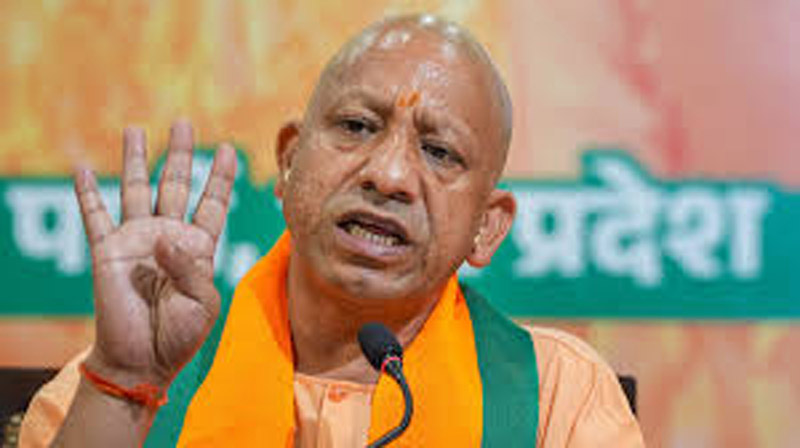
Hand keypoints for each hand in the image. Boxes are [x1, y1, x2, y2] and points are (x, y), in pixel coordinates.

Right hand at [74, 120, 236, 387]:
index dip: (219, 177)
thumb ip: (191, 268)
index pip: (213, 203)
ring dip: (135, 160)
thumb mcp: (203, 302)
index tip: (229, 149)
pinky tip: (81, 167)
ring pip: (136, 190)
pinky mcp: (108, 251)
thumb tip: (165, 237)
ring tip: (135, 130)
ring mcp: (137, 240)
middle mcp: (169, 236)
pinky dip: (87, 192)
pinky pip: (95, 216)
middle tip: (183, 123)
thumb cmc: (181, 334)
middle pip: (175, 185)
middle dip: (180, 154)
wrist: (143, 360)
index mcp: (199, 247)